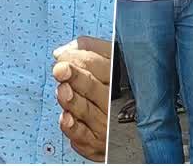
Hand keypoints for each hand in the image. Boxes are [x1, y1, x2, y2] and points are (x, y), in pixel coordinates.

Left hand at [53, 37, 111, 161]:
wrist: (131, 127)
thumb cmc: (117, 89)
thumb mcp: (111, 62)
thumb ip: (89, 50)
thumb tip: (61, 52)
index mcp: (118, 78)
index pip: (99, 65)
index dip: (78, 59)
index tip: (62, 58)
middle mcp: (114, 102)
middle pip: (92, 87)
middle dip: (76, 77)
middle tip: (61, 70)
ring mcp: (106, 124)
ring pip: (86, 111)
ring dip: (72, 101)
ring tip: (62, 91)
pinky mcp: (97, 143)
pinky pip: (83, 135)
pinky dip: (73, 128)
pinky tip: (65, 118)